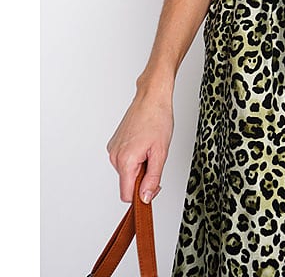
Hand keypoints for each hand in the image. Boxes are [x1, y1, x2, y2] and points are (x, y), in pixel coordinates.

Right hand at [106, 87, 173, 203]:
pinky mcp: (114, 143)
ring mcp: (113, 148)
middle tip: (155, 157)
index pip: (127, 195)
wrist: (151, 96)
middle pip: (127, 182)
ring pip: (127, 171)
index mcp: (125, 160)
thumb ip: (152, 178)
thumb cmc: (158, 118)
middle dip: (142, 176)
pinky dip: (135, 156)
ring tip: (150, 146)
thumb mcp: (161, 152)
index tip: (154, 186)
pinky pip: (124, 159)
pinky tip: (143, 141)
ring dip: (139, 165)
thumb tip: (146, 198)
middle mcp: (114, 156)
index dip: (142, 195)